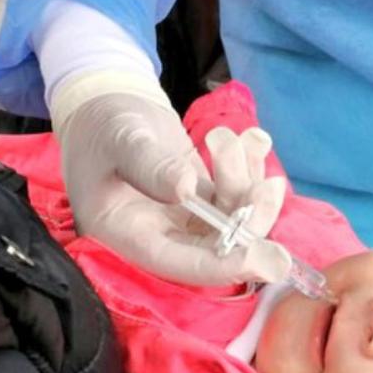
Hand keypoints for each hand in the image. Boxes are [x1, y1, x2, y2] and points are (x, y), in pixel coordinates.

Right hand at [52, 70, 286, 284]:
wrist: (107, 106)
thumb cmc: (101, 126)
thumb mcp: (120, 139)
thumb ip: (149, 164)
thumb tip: (187, 188)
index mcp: (129, 235)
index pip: (180, 264)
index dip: (222, 265)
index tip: (263, 259)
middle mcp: (160, 236)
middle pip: (215, 248)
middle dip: (250, 222)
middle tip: (271, 188)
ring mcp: (184, 218)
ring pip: (233, 220)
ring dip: (250, 184)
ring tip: (247, 139)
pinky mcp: (202, 198)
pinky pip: (236, 196)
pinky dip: (251, 169)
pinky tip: (254, 138)